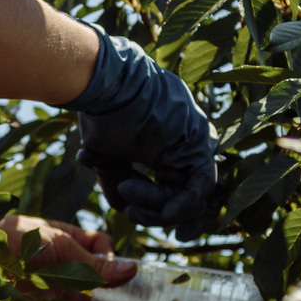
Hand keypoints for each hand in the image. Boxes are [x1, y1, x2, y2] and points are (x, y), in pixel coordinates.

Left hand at [0, 215, 139, 300]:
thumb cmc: (15, 245)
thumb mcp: (60, 248)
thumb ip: (96, 264)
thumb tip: (134, 270)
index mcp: (62, 238)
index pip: (97, 244)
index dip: (110, 256)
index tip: (112, 269)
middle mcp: (59, 264)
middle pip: (97, 276)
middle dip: (121, 288)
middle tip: (150, 300)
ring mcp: (50, 289)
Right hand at [62, 32, 218, 237]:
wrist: (104, 83)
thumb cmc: (100, 111)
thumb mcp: (107, 153)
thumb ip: (118, 179)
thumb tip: (124, 206)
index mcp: (169, 141)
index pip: (181, 185)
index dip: (165, 210)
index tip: (139, 216)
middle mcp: (186, 142)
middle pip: (192, 193)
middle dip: (163, 215)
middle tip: (135, 215)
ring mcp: (196, 141)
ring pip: (192, 194)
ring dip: (158, 207)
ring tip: (128, 196)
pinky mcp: (199, 142)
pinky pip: (200, 187)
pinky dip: (180, 204)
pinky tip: (157, 209)